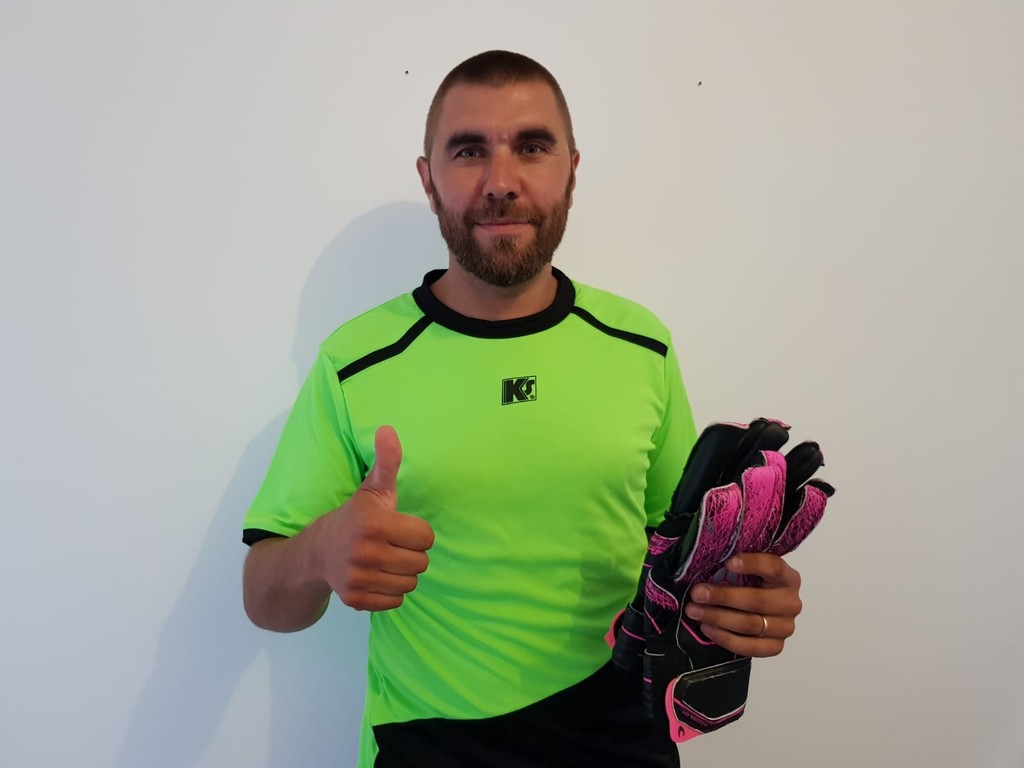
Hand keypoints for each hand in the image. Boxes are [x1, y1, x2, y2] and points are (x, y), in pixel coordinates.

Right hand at [311, 425, 433, 610]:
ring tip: (384, 560)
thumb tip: (388, 429)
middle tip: (392, 545)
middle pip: (421, 563)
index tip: (399, 527)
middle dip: (411, 553)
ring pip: (411, 583)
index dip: (416, 532)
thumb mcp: (372, 488)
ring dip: (402, 573)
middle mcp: (364, 552)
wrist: (316, 552)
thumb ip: (387, 462)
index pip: (426, 537)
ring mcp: (357, 578)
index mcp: (373, 522)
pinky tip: (376, 576)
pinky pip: (395, 601)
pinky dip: (390, 591)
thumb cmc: (355, 517)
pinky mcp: (355, 599)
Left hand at [683, 552, 801, 657]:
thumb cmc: (750, 585)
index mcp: (788, 577)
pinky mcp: (776, 647)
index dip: (752, 564)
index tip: (728, 563)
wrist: (759, 613)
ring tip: (694, 611)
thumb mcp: (749, 571)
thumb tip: (708, 559)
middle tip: (697, 593)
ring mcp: (786, 627)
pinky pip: (750, 647)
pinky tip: (707, 628)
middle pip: (757, 601)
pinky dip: (726, 638)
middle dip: (723, 597)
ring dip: (718, 618)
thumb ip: (737, 565)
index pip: (773, 568)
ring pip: (751, 624)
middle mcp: (791, 603)